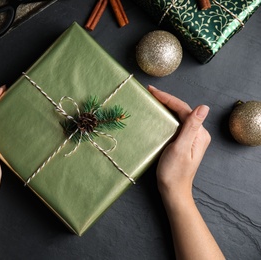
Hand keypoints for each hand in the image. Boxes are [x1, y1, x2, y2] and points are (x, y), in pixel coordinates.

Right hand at [148, 86, 210, 201]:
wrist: (173, 191)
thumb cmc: (174, 172)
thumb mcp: (180, 148)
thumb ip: (191, 127)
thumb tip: (204, 107)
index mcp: (199, 134)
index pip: (184, 109)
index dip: (168, 98)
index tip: (152, 91)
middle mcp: (198, 134)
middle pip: (182, 110)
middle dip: (166, 99)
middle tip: (149, 92)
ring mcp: (192, 138)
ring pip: (179, 116)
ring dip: (166, 106)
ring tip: (152, 100)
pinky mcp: (185, 142)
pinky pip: (176, 124)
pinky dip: (166, 116)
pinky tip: (158, 114)